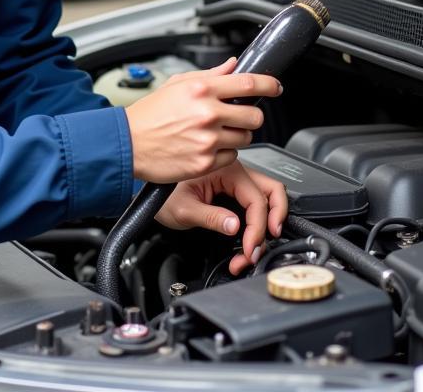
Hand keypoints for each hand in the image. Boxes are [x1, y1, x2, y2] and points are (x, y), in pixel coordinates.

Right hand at [124, 56, 281, 183]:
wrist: (128, 143)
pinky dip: (224, 153)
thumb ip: (210, 75)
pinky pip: (232, 156)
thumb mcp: (177, 84)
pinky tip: (206, 147)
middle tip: (236, 117)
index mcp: (201, 89)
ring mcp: (208, 140)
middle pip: (254, 116)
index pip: (249, 83)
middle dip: (250, 117)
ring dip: (237, 135)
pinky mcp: (206, 162)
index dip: (269, 84)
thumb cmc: (149, 113)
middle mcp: (208, 113)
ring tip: (215, 133)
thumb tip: (233, 66)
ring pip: (245, 138)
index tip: (275, 87)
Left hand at [154, 161, 287, 275]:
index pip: (256, 199)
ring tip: (249, 252)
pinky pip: (253, 207)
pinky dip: (254, 227)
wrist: (148, 193)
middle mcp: (235, 171)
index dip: (257, 228)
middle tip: (261, 246)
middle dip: (273, 222)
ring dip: (265, 227)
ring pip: (267, 199)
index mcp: (225, 169)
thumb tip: (235, 227)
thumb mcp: (183, 209)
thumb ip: (210, 217)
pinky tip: (242, 247)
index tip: (249, 249)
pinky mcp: (233, 192)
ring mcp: (235, 181)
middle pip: (272, 192)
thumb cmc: (161, 194)